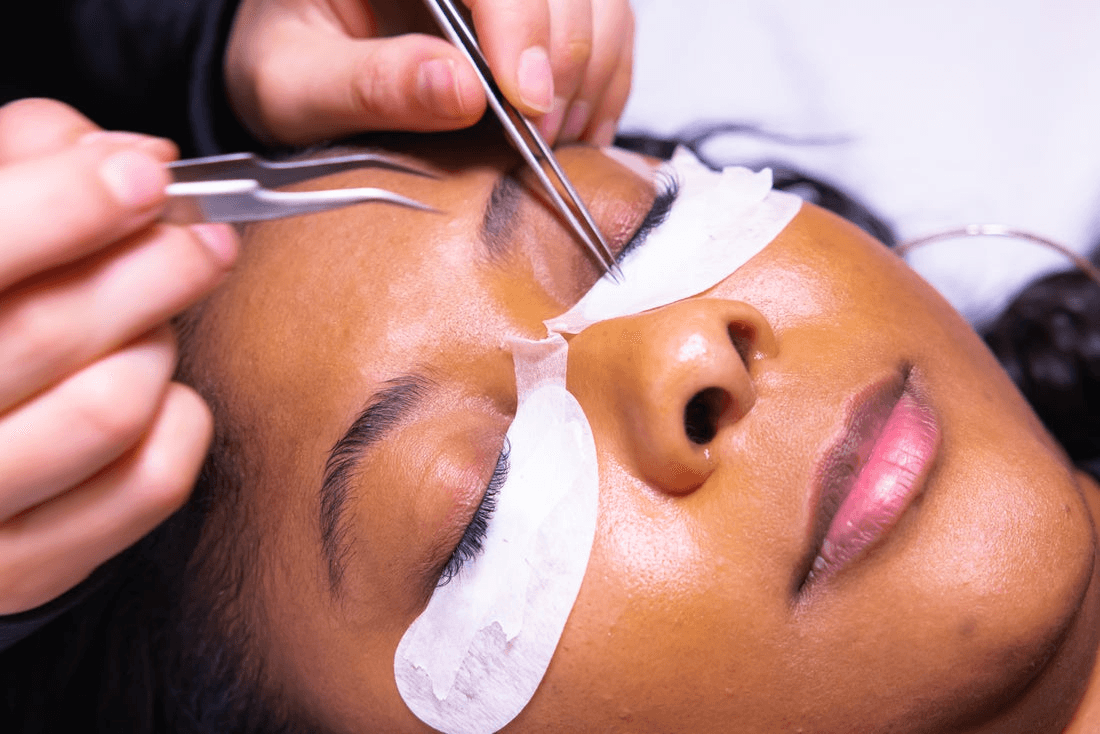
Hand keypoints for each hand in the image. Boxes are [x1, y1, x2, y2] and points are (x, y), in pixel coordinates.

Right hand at [0, 99, 238, 614]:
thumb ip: (21, 168)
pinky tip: (159, 391)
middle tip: (202, 237)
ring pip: (112, 407)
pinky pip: (152, 483)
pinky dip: (182, 419)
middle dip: (154, 266)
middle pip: (53, 332)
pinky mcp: (28, 565)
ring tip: (149, 322)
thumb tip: (132, 157)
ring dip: (155, 345)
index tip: (146, 174)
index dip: (68, 204)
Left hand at [224, 0, 633, 146]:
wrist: (295, 71)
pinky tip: (574, 128)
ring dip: (594, 73)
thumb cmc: (283, 68)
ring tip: (556, 138)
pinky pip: (608, 25)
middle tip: (540, 135)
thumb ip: (366, 86)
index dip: (522, 24)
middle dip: (566, 58)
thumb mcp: (292, 87)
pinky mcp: (535, 8)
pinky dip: (606, 82)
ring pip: (600, 1)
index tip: (524, 101)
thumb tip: (460, 91)